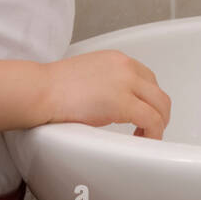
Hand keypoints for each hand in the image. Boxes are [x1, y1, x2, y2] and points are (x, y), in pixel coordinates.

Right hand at [41, 50, 170, 138]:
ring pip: (160, 105)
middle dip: (158, 112)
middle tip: (148, 129)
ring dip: (158, 123)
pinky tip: (142, 140)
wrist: (41, 90)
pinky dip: (153, 133)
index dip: (148, 99)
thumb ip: (107, 82)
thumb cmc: (54, 87)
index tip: (142, 114)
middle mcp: (126, 67)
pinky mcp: (123, 103)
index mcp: (117, 59)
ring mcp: (126, 83)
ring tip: (145, 137)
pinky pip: (151, 120)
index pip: (147, 78)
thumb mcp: (88, 74)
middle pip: (157, 92)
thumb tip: (112, 101)